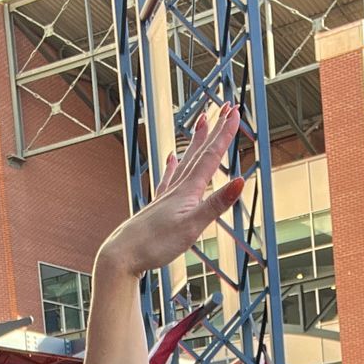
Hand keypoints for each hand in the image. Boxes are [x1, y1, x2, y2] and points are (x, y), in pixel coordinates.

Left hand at [96, 106, 244, 278]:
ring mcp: (166, 196)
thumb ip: (216, 205)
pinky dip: (172, 166)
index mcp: (187, 191)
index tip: (235, 113)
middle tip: (225, 107)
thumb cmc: (155, 245)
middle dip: (215, 129)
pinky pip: (167, 179)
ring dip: (196, 142)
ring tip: (202, 122)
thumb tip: (240, 182)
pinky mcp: (158, 206)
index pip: (210, 157)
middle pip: (199, 153)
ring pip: (185, 161)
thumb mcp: (192, 228)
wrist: (123, 255)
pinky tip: (171, 158)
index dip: (224, 134)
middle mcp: (176, 188)